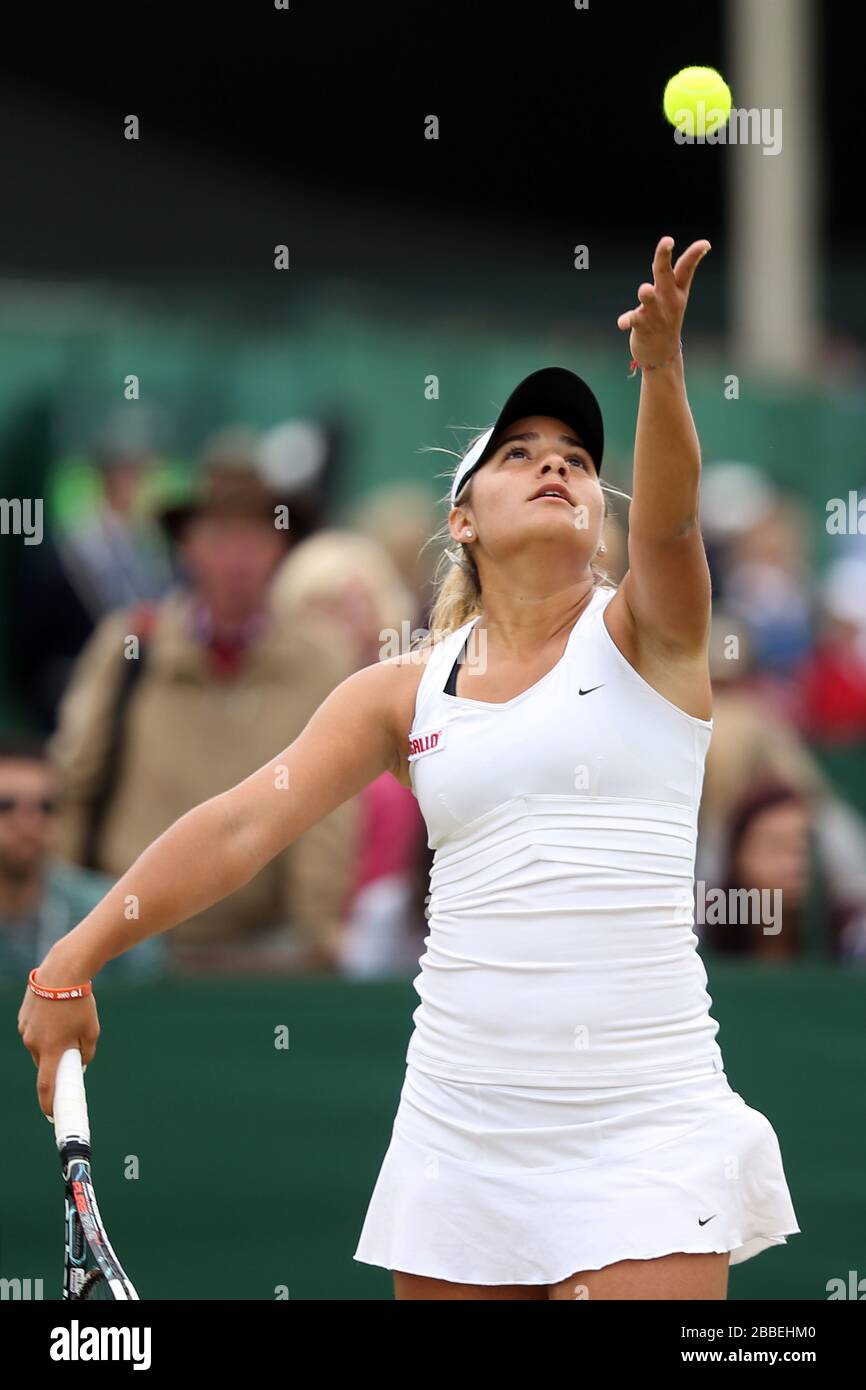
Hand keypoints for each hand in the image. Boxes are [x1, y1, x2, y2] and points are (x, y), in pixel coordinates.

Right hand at [18, 949, 100, 1117]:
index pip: (46, 1086)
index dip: (48, 1104)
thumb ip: (87, 1053)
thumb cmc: (80, 1002)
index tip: (52, 1114)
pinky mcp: (22, 1019)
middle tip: (71, 1051)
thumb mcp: (91, 1030)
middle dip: (56, 1062)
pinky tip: (55, 1015)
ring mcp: (25, 1030)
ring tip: (65, 1023)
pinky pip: (33, 1033)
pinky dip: (44, 1031)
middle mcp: (33, 1043)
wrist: (62, 972)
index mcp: (51, 1049)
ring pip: (39, 1047)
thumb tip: (80, 1066)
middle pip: (44, 1064)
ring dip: (50, 1044)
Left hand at [617, 235, 710, 367]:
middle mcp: (668, 300)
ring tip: (645, 289)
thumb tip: (704, 247)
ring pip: (650, 300)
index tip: (705, 244)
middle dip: (664, 257)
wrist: (662, 354)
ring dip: (648, 295)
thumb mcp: (679, 294)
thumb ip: (684, 272)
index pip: (687, 268)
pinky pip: (633, 321)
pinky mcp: (641, 325)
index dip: (695, 255)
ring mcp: (655, 313)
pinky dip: (627, 321)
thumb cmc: (667, 316)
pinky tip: (622, 323)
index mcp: (677, 290)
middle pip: (665, 274)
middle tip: (667, 241)